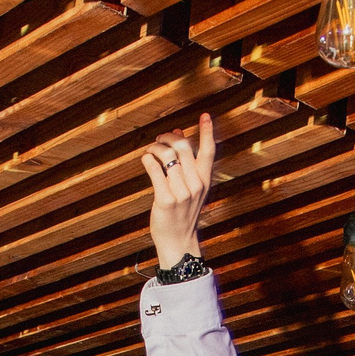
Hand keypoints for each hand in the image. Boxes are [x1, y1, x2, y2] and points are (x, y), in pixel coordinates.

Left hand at [139, 113, 214, 269]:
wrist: (178, 240)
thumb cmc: (182, 212)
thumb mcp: (190, 187)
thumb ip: (186, 162)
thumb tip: (178, 132)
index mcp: (204, 180)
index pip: (209, 151)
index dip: (207, 131)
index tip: (205, 115)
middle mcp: (196, 185)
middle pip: (184, 148)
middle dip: (169, 137)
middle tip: (160, 138)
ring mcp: (181, 193)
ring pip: (167, 156)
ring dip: (155, 148)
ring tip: (150, 150)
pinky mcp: (165, 200)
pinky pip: (155, 170)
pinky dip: (148, 159)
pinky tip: (145, 159)